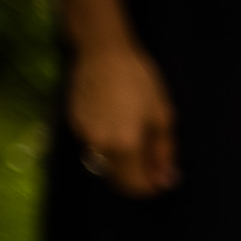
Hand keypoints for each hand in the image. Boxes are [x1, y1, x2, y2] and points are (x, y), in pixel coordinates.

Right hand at [68, 43, 177, 197]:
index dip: (150, 188)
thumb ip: (165, 153)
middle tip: (152, 163)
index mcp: (126, 145)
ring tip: (136, 137)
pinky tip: (117, 122)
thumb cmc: (140, 81)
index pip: (135, 186)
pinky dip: (107, 145)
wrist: (104, 52)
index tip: (161, 181)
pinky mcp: (74, 124)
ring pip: (104, 164)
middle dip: (136, 178)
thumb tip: (166, 180)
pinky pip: (93, 146)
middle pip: (118, 180)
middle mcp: (101, 145)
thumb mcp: (163, 117)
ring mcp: (84, 135)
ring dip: (122, 163)